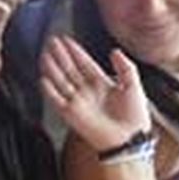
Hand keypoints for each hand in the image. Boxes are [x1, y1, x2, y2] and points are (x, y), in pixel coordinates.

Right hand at [40, 35, 152, 154]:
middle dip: (61, 55)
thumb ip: (125, 67)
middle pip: (70, 69)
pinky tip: (43, 78)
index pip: (84, 64)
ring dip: (53, 68)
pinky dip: (50, 90)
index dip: (75, 51)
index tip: (66, 40)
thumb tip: (114, 50)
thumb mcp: (134, 86)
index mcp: (102, 84)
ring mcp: (79, 102)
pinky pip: (57, 100)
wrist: (130, 139)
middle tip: (51, 41)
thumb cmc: (135, 117)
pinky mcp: (71, 115)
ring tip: (45, 54)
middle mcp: (88, 92)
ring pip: (62, 81)